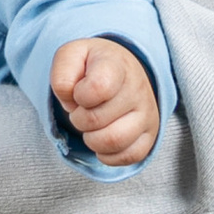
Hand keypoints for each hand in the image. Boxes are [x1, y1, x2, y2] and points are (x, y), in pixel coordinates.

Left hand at [51, 36, 160, 168]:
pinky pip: (129, 157)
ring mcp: (147, 114)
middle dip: (79, 119)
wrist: (120, 69)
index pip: (98, 88)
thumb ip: (62, 75)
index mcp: (116, 66)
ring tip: (92, 125)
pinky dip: (108, 154)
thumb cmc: (91, 66)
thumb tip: (72, 103)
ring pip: (113, 142)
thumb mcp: (70, 55)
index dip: (78, 96)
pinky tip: (102, 139)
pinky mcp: (151, 135)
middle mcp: (138, 89)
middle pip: (96, 120)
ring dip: (92, 139)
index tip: (78, 91)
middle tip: (82, 109)